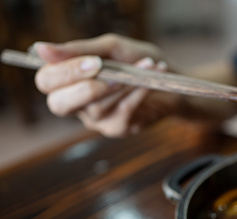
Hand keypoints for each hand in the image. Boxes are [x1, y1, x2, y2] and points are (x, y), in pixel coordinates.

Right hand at [34, 34, 169, 136]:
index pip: (46, 81)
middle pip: (59, 104)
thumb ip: (78, 50)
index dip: (66, 73)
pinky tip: (150, 81)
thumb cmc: (137, 61)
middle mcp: (77, 103)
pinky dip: (138, 93)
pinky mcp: (118, 128)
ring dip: (122, 84)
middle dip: (86, 88)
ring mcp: (96, 120)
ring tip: (145, 66)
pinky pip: (122, 111)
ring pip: (96, 107)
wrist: (171, 79)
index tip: (95, 62)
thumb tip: (41, 48)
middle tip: (112, 72)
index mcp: (67, 80)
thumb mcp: (110, 48)